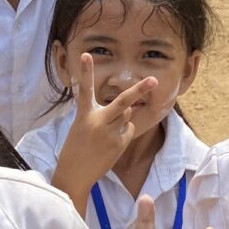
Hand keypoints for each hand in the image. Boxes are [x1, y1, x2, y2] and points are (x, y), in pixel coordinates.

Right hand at [54, 53, 156, 196]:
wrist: (74, 174)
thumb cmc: (77, 148)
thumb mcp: (82, 127)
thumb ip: (102, 115)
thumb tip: (127, 109)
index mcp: (84, 115)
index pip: (84, 89)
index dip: (86, 71)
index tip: (86, 54)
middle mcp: (98, 121)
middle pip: (123, 102)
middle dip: (139, 90)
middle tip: (153, 80)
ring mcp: (110, 133)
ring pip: (127, 115)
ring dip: (122, 119)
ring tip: (107, 134)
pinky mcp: (119, 144)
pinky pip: (128, 130)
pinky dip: (124, 133)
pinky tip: (111, 144)